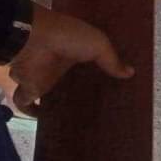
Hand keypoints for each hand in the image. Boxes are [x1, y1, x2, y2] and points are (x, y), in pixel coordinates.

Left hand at [9, 5, 133, 113]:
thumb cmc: (68, 37)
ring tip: (75, 121)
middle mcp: (59, 67)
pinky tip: (49, 123)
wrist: (34, 39)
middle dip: (78, 96)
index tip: (109, 89)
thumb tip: (131, 73)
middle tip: (95, 111)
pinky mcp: (29, 89)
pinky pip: (28, 105)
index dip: (96, 77)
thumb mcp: (98, 44)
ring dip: (56, 107)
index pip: (86, 68)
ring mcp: (43, 78)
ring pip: (49, 96)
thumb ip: (112, 60)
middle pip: (68, 85)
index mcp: (76, 54)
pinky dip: (34, 113)